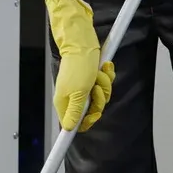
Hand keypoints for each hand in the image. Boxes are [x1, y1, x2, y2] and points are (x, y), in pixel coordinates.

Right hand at [46, 0, 114, 131]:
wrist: (83, 43)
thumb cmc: (79, 66)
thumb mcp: (78, 93)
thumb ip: (75, 112)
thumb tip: (69, 129)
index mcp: (65, 103)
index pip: (75, 124)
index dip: (87, 122)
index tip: (94, 116)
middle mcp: (74, 98)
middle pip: (93, 111)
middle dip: (99, 98)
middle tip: (96, 87)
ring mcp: (84, 89)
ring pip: (102, 98)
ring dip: (104, 84)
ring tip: (98, 74)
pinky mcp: (93, 80)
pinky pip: (106, 86)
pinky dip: (107, 76)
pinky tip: (103, 68)